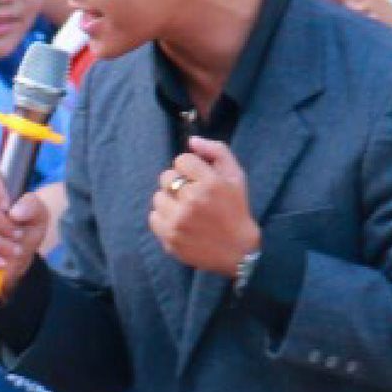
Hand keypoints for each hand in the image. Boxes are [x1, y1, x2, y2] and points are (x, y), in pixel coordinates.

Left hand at [148, 137, 258, 276]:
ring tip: (186, 210)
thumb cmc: (236, 209)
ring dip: (170, 201)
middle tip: (193, 195)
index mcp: (210, 183)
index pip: (181, 160)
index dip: (190, 168)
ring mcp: (179, 221)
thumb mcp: (236, 176)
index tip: (199, 179)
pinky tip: (180, 222)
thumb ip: (216, 151)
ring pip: (158, 197)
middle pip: (166, 177)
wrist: (238, 251)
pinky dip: (164, 218)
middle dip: (178, 183)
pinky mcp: (170, 238)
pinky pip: (153, 217)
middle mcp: (192, 201)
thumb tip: (191, 141)